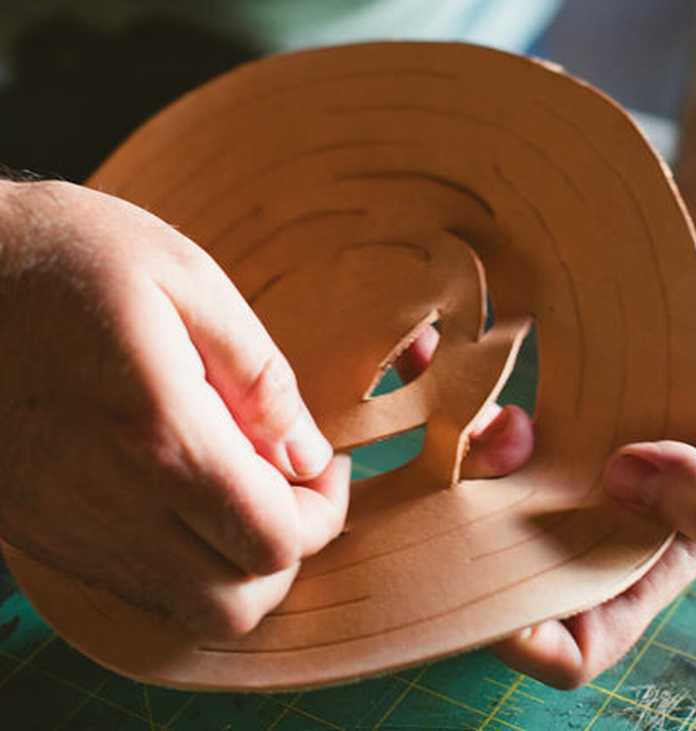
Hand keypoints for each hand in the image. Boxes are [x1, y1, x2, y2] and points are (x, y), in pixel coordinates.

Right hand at [0, 180, 348, 639]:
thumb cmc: (69, 257)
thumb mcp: (186, 280)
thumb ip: (260, 378)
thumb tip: (308, 454)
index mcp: (160, 434)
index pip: (274, 538)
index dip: (324, 511)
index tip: (324, 464)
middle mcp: (112, 503)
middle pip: (238, 600)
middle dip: (288, 550)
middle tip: (291, 485)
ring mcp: (71, 529)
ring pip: (187, 612)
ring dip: (238, 569)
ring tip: (244, 495)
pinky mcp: (43, 532)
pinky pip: (137, 589)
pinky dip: (186, 566)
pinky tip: (186, 501)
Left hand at [490, 336, 695, 687]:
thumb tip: (624, 479)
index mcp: (638, 577)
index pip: (570, 645)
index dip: (526, 639)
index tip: (503, 589)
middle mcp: (582, 541)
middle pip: (500, 569)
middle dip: (478, 525)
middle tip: (506, 453)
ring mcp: (553, 490)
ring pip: (479, 502)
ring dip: (471, 465)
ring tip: (508, 424)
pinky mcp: (537, 441)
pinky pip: (482, 445)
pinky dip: (470, 421)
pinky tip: (478, 391)